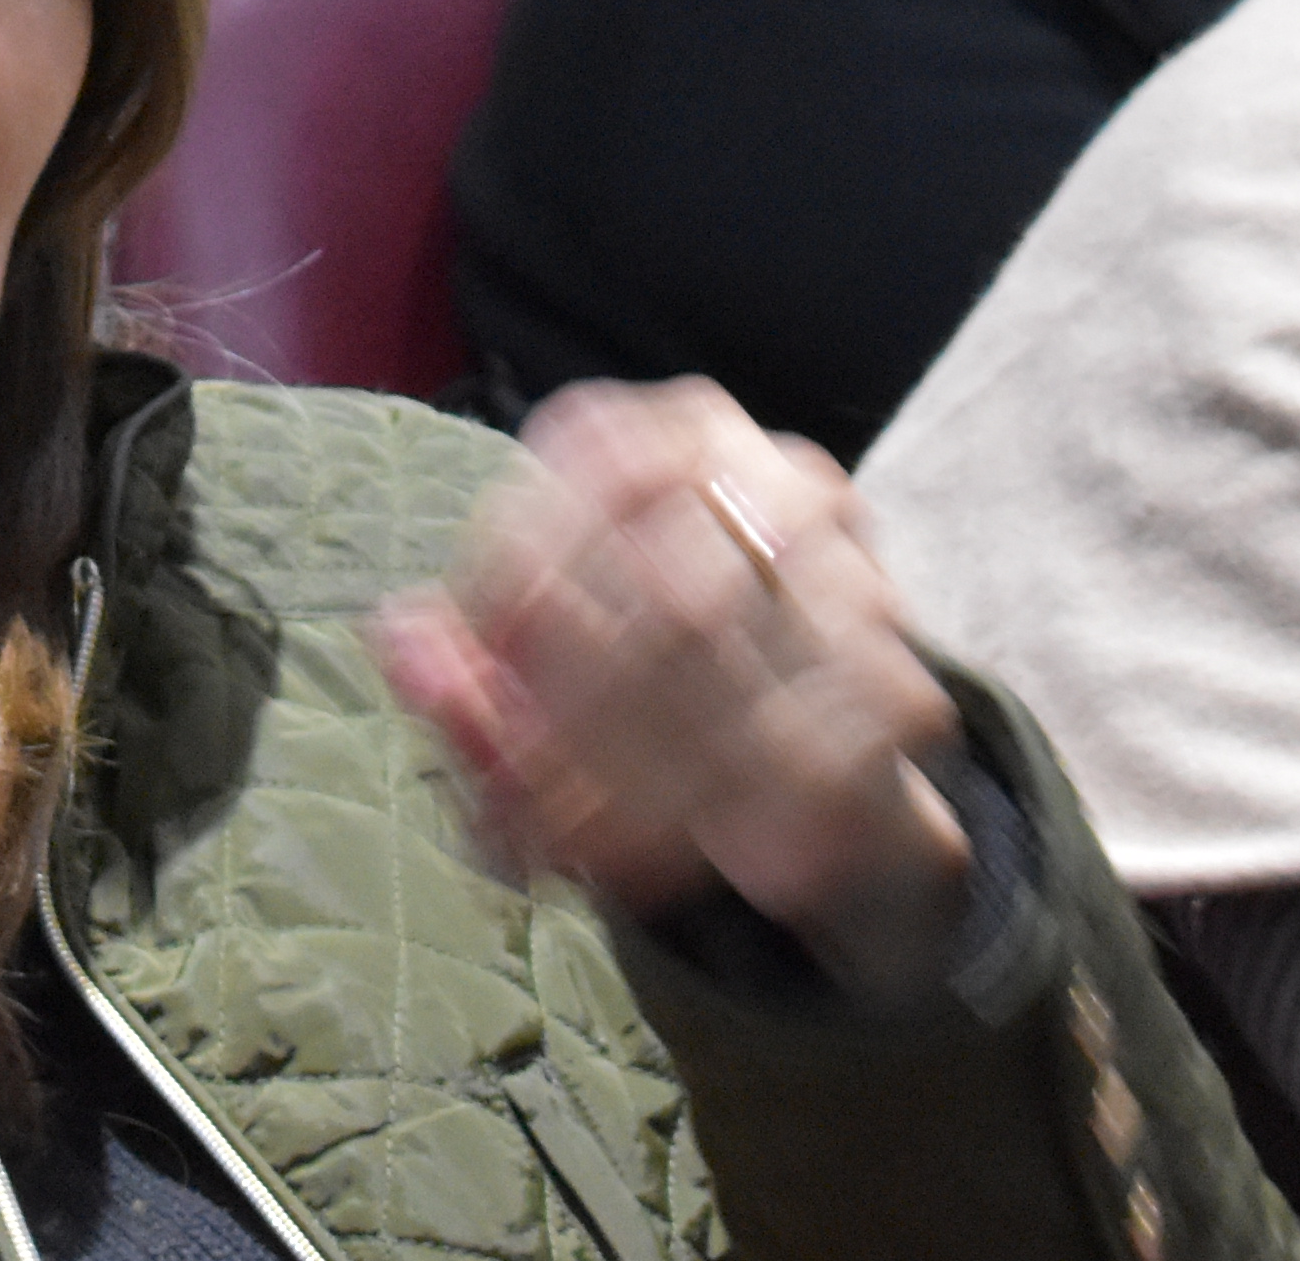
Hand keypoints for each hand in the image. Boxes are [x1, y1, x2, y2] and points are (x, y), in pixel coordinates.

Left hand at [374, 380, 975, 998]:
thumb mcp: (537, 652)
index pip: (600, 465)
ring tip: (561, 849)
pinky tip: (647, 866)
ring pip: (741, 695)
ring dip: (637, 791)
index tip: (482, 680)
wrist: (816, 725)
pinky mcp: (908, 694)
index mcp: (681, 433)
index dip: (525, 570)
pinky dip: (714, 830)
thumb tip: (392, 639)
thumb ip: (455, 655)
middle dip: (583, 718)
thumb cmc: (640, 662)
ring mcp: (864, 581)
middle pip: (677, 596)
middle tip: (512, 806)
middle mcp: (786, 481)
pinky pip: (801, 774)